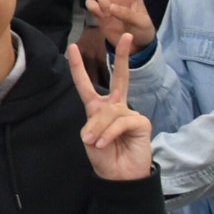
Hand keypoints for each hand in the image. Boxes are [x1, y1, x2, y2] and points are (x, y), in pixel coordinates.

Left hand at [68, 34, 153, 180]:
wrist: (119, 176)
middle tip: (125, 37)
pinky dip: (109, 133)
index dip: (78, 67)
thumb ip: (94, 121)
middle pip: (119, 78)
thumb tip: (107, 114)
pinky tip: (104, 143)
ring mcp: (130, 113)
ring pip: (109, 112)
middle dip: (122, 57)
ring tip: (95, 143)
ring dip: (98, 129)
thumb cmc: (103, 157)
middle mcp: (116, 107)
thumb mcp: (90, 138)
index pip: (86, 85)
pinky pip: (120, 122)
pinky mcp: (141, 122)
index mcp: (99, 108)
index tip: (72, 48)